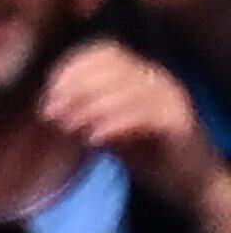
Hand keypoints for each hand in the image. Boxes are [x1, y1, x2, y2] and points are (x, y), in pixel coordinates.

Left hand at [41, 41, 224, 209]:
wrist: (184, 180)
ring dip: (91, 107)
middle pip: (114, 67)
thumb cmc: (141, 152)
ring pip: (129, 88)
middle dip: (76, 88)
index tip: (47, 95)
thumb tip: (47, 106)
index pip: (104, 52)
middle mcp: (156, 78)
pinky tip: (94, 139)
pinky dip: (115, 124)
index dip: (72, 69)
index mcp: (137, 73)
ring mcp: (171, 96)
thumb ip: (82, 112)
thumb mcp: (103, 127)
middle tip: (52, 114)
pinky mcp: (181, 120)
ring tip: (68, 127)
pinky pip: (147, 114)